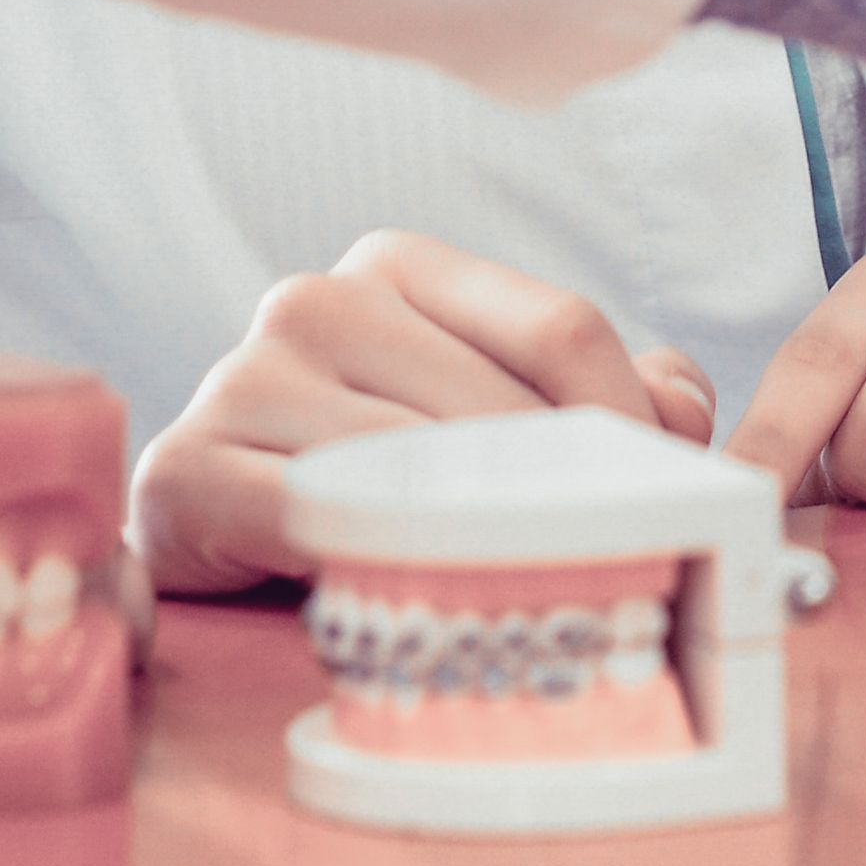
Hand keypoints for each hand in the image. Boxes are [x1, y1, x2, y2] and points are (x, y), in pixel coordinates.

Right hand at [125, 230, 718, 597]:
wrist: (209, 542)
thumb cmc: (376, 476)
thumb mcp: (492, 413)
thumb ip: (602, 394)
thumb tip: (682, 405)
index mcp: (396, 265)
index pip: (561, 330)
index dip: (634, 424)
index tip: (669, 501)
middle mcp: (313, 300)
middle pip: (499, 409)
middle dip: (573, 498)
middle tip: (623, 577)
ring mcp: (239, 378)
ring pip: (418, 469)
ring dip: (490, 547)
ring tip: (540, 601)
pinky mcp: (183, 470)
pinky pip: (315, 523)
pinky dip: (379, 564)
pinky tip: (421, 601)